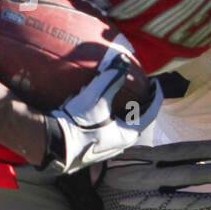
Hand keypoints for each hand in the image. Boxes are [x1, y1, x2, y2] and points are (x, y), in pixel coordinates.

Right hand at [42, 51, 162, 174]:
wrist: (53, 144)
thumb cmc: (78, 122)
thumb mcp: (96, 97)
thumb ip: (111, 78)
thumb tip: (122, 61)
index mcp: (128, 134)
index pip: (150, 112)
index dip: (155, 95)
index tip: (157, 83)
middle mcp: (119, 144)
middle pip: (136, 120)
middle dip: (140, 103)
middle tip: (143, 89)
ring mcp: (104, 148)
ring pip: (119, 125)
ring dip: (121, 110)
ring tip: (119, 96)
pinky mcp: (90, 148)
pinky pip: (104, 129)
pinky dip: (106, 116)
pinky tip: (93, 107)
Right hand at [55, 140, 210, 209]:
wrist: (66, 189)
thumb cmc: (96, 162)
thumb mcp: (118, 141)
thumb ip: (143, 133)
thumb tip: (161, 111)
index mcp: (140, 157)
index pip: (182, 151)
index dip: (208, 149)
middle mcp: (143, 178)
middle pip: (187, 176)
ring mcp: (139, 202)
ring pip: (180, 202)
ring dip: (207, 201)